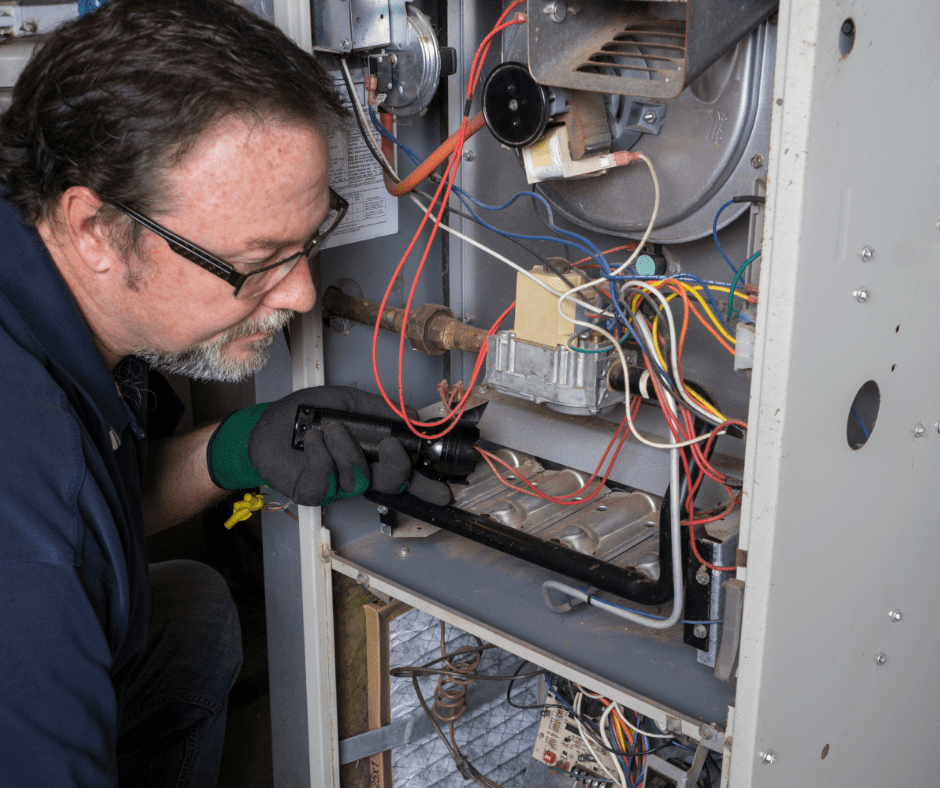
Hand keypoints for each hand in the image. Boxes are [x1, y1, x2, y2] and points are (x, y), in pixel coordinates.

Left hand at [207, 386, 450, 506]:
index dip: (425, 485)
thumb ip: (381, 410)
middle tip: (392, 447)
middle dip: (397, 468)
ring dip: (347, 449)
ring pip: (358, 478)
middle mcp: (359, 473)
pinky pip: (327, 478)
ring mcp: (337, 486)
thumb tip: (413, 414)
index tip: (444, 491)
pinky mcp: (313, 492)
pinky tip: (314, 439)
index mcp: (372, 455)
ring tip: (332, 429)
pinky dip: (321, 454)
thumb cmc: (307, 414)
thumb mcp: (349, 402)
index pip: (405, 474)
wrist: (268, 424)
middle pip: (391, 483)